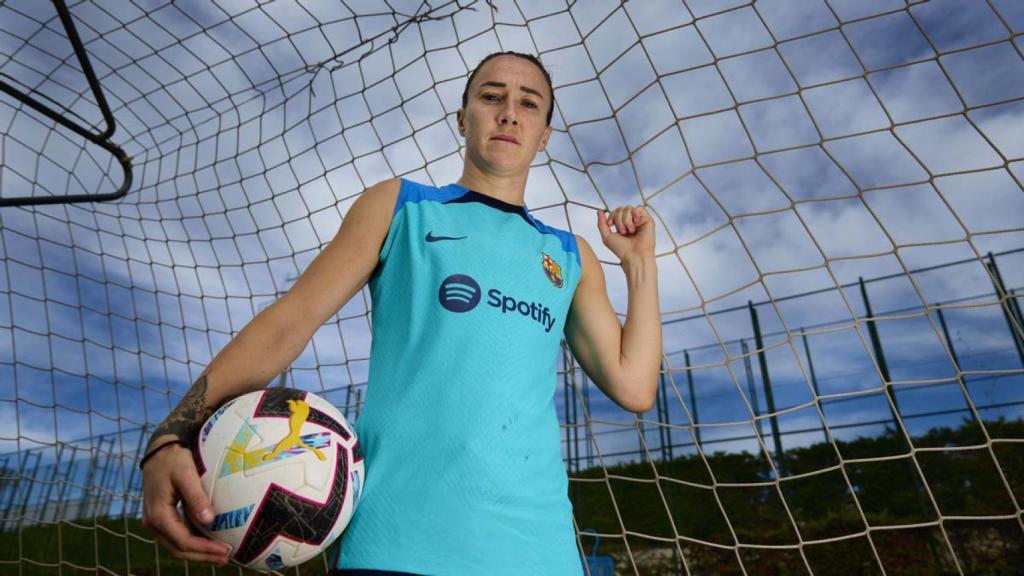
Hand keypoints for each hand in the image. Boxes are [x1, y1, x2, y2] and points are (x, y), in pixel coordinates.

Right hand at [140, 439, 230, 564]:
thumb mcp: (186, 474)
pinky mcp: (161, 518)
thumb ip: (196, 497)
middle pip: (178, 549)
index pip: (183, 540)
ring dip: (197, 553)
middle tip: (226, 558)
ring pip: (176, 546)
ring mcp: (155, 522)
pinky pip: (176, 537)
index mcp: (158, 515)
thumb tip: (209, 520)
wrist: (158, 450)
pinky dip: (192, 543)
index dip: (204, 549)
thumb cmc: (173, 459)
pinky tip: (208, 543)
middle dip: (202, 556)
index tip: (225, 550)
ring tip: (220, 556)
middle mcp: (152, 523)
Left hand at [596, 205, 655, 262]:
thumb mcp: (607, 237)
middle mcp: (630, 222)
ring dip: (626, 219)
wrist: (635, 256)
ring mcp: (638, 220)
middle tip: (622, 232)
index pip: (615, 212)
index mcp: (621, 225)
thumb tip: (599, 211)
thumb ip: (601, 223)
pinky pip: (639, 208)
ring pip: (629, 208)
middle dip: (618, 219)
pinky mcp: (647, 220)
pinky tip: (635, 223)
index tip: (610, 225)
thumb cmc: (622, 250)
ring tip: (629, 231)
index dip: (611, 215)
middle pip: (621, 209)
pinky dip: (635, 214)